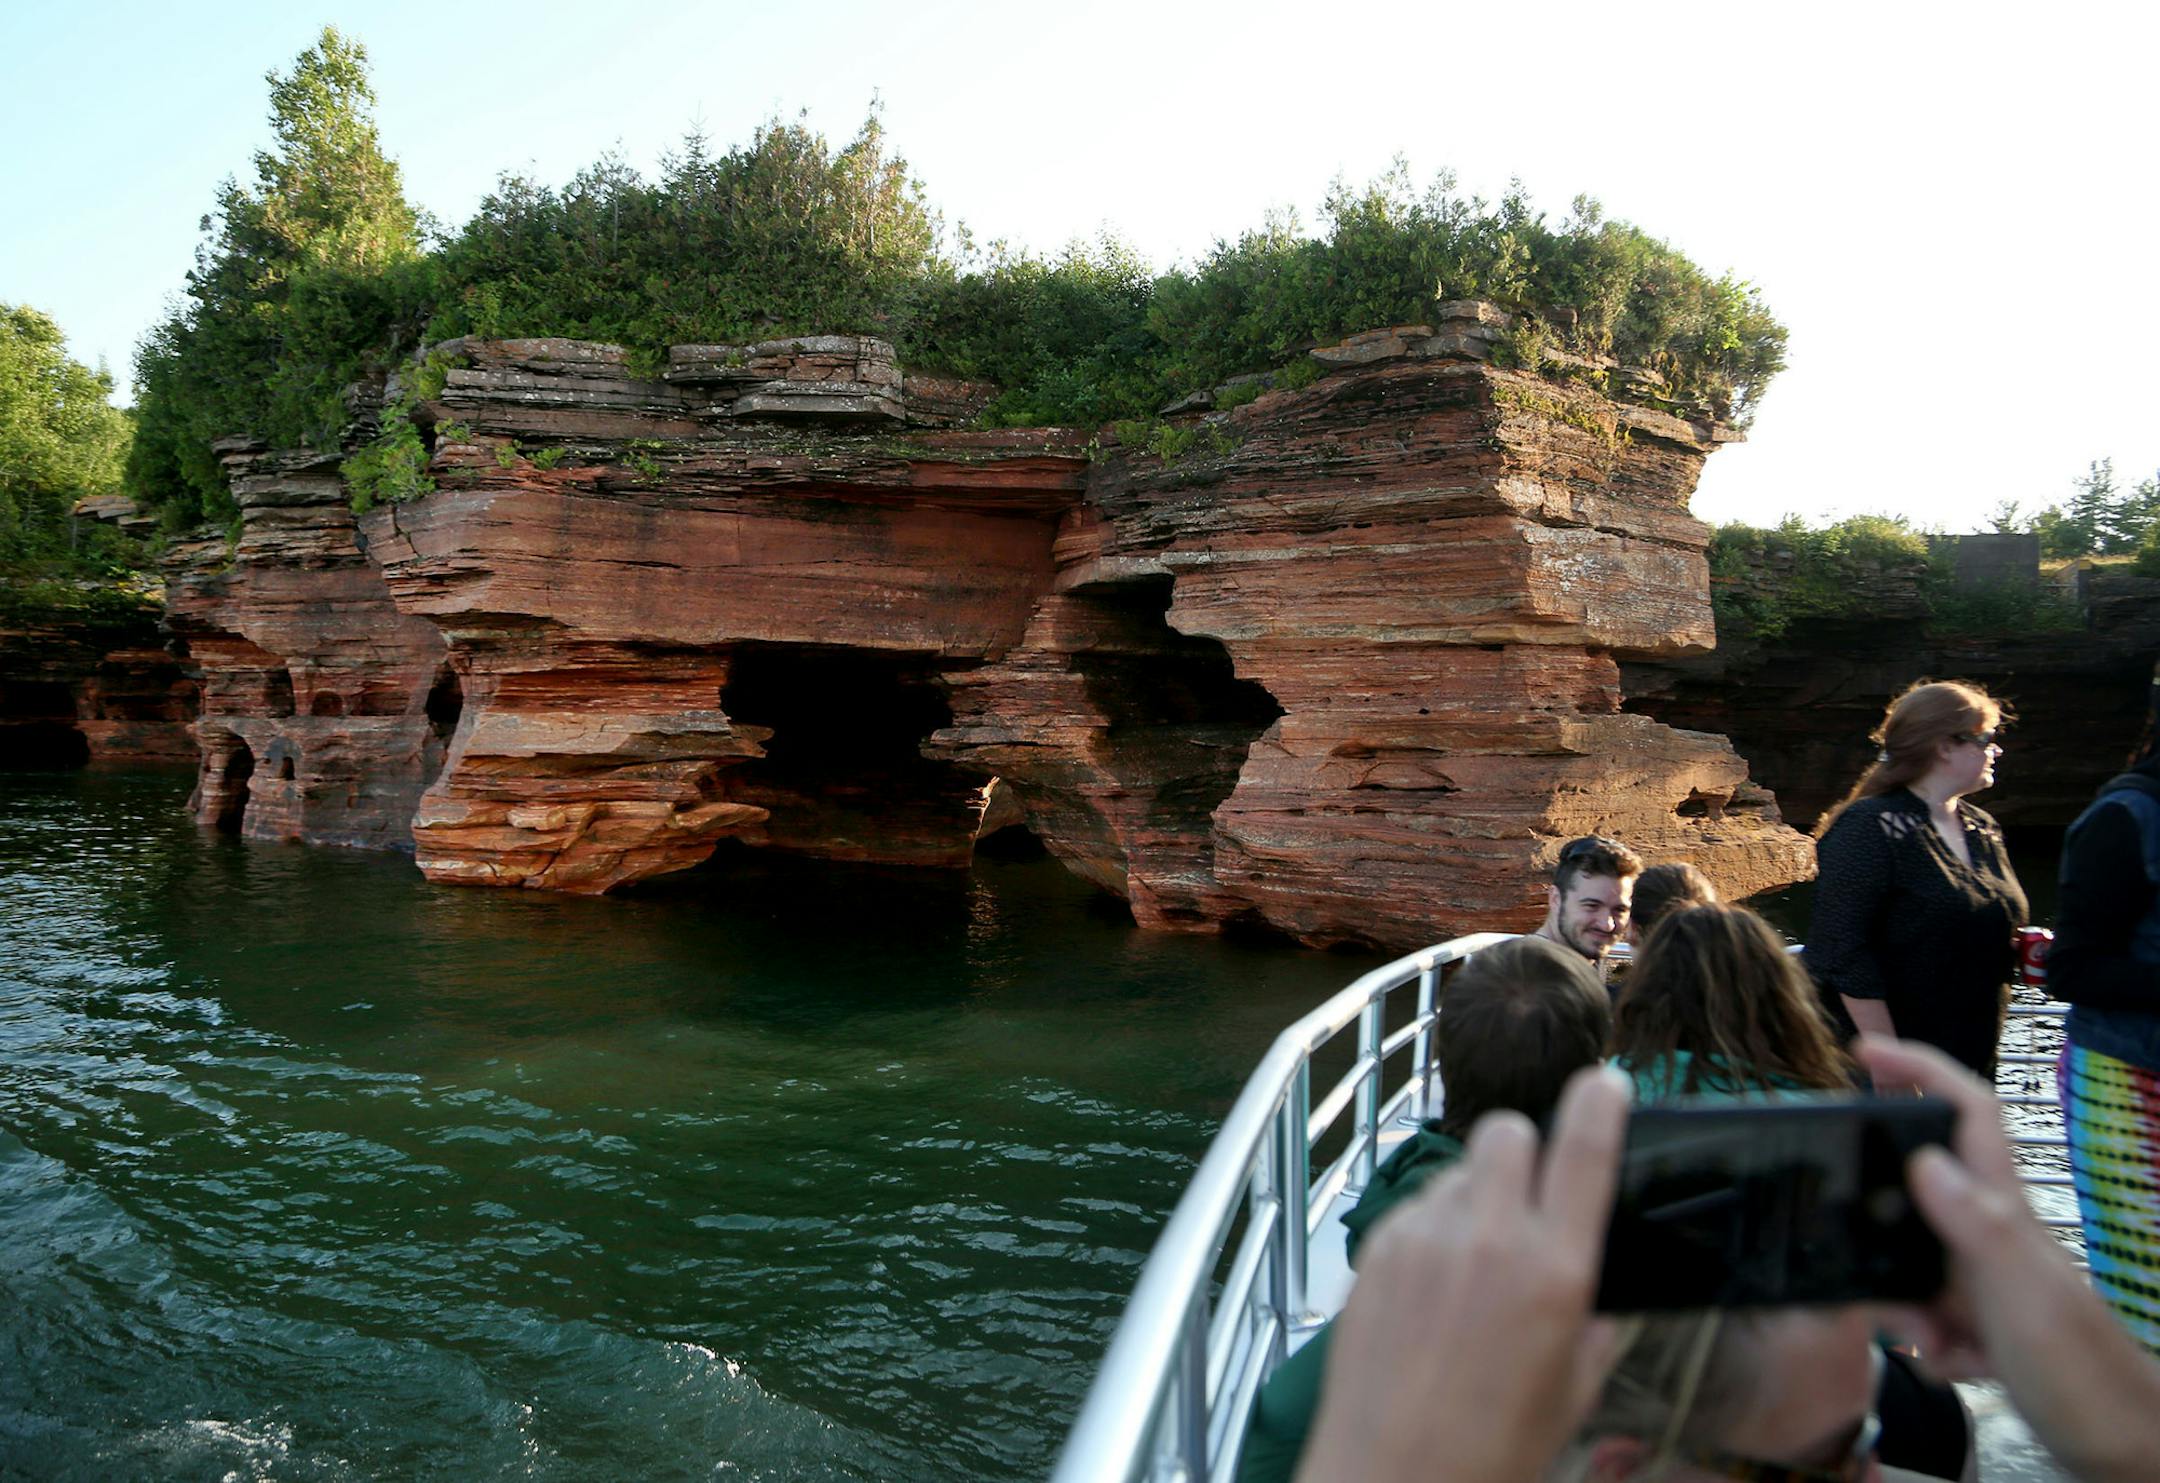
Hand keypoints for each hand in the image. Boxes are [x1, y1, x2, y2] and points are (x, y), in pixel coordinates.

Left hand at [1293, 1066, 1629, 1482]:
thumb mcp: (1572, 1391)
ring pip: (1456, 1169)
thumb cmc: (1493, 1451)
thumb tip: (1591, 1285)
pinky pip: (1414, 1207)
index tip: (1606, 1082)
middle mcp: (1487, 1238)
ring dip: (1475, 1192)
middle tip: (1529, 1193)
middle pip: (1506, 1131)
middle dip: (1524, 1148)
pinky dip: (1432, 1226)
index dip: (1599, 1103)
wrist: (1392, 1479)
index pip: (1583, 1149)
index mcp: (1553, 1271)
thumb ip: (1590, 1324)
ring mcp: (1422, 1237)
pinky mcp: (1375, 1250)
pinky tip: (1432, 1284)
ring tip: (1475, 1258)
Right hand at [1860, 1036, 2159, 1482]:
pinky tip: (1952, 1367)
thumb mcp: (2020, 1296)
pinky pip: (1926, 1318)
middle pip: (1916, 1191)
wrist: (2125, 1455)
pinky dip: (1927, 1346)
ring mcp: (1989, 1282)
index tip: (1861, 1049)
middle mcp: (1993, 1236)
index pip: (1966, 1112)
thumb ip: (1975, 1225)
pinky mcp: (1986, 1327)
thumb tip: (1921, 1158)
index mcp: (2003, 1212)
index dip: (1920, 1068)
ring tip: (1926, 1343)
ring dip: (1901, 1305)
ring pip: (1911, 1264)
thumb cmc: (2081, 1374)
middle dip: (1878, 1225)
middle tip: (1857, 1260)